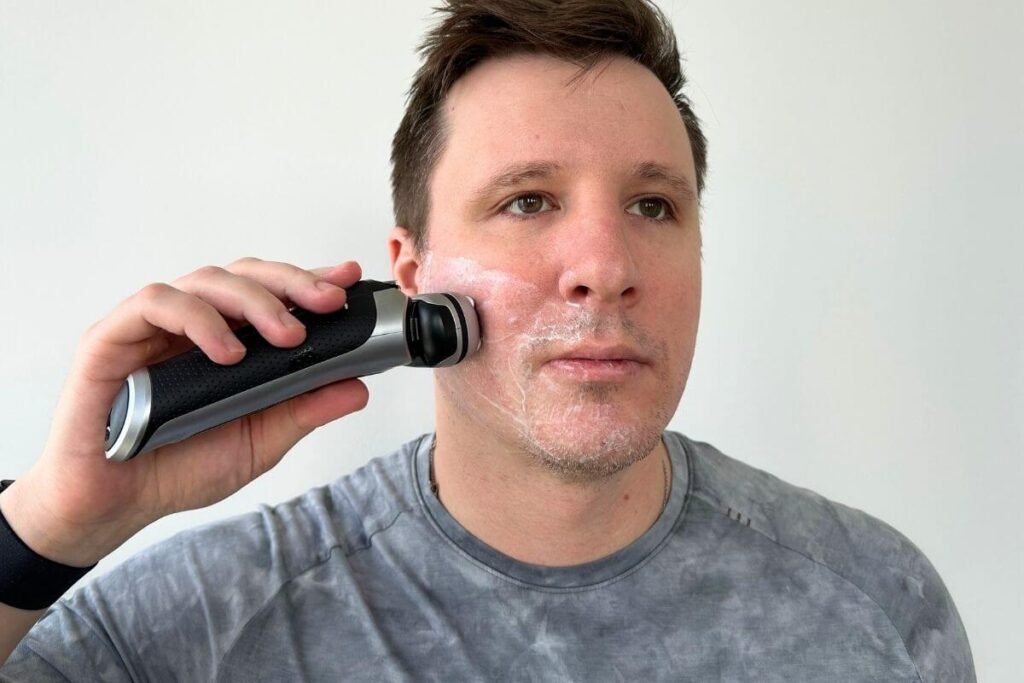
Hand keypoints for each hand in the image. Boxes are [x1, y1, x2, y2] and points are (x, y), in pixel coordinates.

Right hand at [0, 258, 368, 566]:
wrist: (113, 507)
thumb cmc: (178, 468)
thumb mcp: (259, 442)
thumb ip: (304, 411)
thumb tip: (357, 387)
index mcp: (227, 340)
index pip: (270, 294)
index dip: (308, 280)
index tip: (348, 281)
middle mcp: (192, 325)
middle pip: (244, 275)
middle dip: (292, 283)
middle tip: (327, 303)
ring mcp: (151, 327)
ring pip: (206, 280)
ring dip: (254, 301)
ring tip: (286, 337)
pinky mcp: (112, 337)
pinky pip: (156, 303)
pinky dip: (198, 319)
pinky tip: (228, 352)